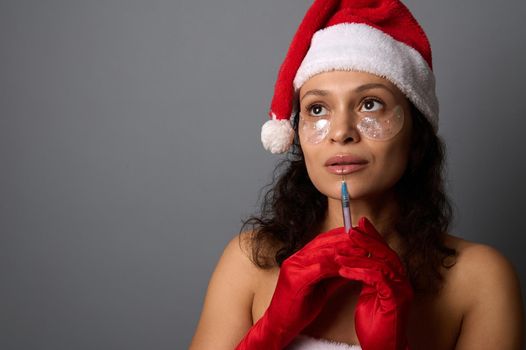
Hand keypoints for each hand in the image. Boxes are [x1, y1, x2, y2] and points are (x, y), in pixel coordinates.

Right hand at [235, 226, 360, 349]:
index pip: (321, 241)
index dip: (340, 236)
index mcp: (300, 259)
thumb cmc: (298, 308)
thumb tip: (352, 267)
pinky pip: (318, 269)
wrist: (279, 325)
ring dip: (343, 250)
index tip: (358, 235)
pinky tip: (347, 266)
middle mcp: (295, 259)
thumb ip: (334, 276)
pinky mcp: (295, 279)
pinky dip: (334, 266)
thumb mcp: (320, 289)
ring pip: (321, 252)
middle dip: (344, 239)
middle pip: (322, 243)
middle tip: (363, 238)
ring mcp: (293, 267)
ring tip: (360, 249)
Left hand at [336, 217, 413, 349]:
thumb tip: (358, 260)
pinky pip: (377, 278)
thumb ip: (368, 277)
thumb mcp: (369, 294)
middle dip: (367, 240)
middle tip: (350, 230)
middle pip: (386, 252)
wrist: (382, 347)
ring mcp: (401, 289)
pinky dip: (360, 272)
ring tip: (338, 254)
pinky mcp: (395, 299)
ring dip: (357, 256)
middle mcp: (402, 280)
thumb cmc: (376, 323)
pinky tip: (344, 270)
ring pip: (380, 263)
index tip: (359, 224)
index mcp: (395, 277)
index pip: (385, 251)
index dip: (372, 236)